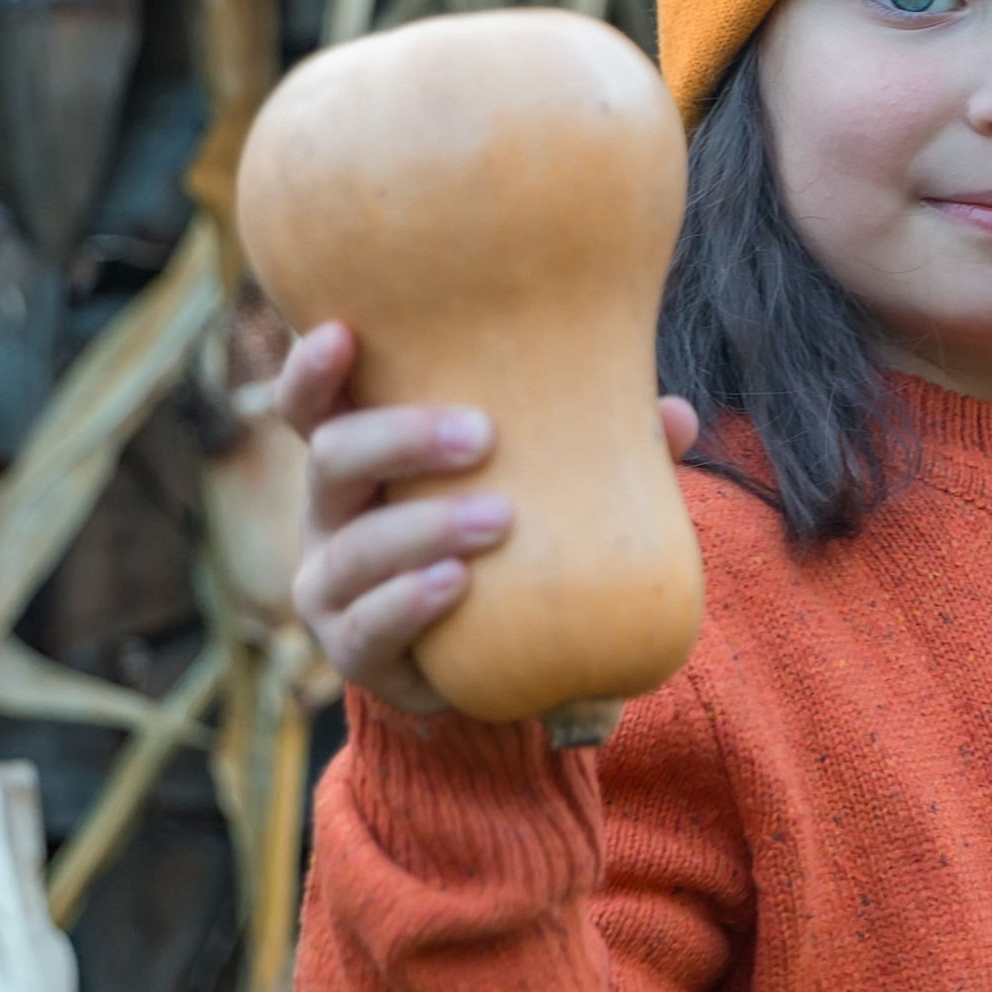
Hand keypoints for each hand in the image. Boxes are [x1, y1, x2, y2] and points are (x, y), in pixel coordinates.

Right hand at [277, 321, 699, 715]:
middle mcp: (332, 513)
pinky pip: (367, 627)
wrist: (488, 661)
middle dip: (400, 439)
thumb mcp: (547, 487)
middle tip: (483, 434)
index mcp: (364, 458)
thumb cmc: (508, 544)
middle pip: (332, 458)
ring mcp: (331, 584)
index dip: (313, 368)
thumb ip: (600, 450)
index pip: (316, 404)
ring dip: (424, 526)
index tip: (344, 331)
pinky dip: (410, 602)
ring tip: (499, 518)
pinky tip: (457, 583)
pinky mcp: (352, 650)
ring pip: (355, 548)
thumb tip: (677, 414)